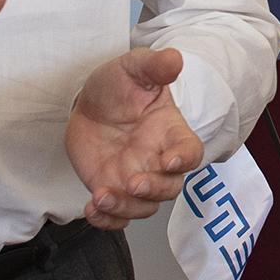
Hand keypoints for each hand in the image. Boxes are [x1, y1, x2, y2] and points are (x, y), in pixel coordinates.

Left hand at [65, 48, 199, 226]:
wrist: (88, 104)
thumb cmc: (118, 86)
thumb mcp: (132, 69)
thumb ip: (153, 66)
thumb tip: (174, 58)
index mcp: (170, 132)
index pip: (190, 152)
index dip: (185, 160)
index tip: (168, 160)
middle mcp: (157, 161)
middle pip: (170, 187)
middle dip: (153, 189)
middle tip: (132, 182)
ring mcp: (135, 179)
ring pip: (144, 207)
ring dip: (125, 209)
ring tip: (101, 198)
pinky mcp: (112, 190)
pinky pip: (118, 217)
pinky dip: (107, 221)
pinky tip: (92, 210)